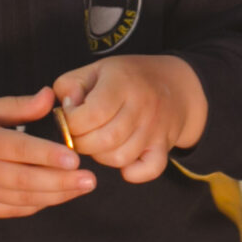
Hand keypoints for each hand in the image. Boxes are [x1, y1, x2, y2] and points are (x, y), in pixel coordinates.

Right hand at [0, 88, 94, 216]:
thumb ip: (15, 106)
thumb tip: (49, 97)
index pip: (18, 149)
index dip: (47, 156)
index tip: (74, 159)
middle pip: (25, 180)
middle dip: (61, 182)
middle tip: (91, 180)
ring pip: (21, 199)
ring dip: (54, 196)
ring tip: (81, 189)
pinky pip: (9, 210)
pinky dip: (33, 206)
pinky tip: (54, 199)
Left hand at [52, 55, 205, 184]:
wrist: (175, 84)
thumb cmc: (126, 78)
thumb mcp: (94, 69)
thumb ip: (70, 86)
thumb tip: (66, 109)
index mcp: (121, 83)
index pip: (90, 115)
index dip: (71, 122)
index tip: (70, 117)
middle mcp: (142, 106)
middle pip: (103, 140)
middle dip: (81, 143)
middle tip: (79, 134)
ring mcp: (155, 129)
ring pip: (120, 158)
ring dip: (100, 156)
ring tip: (98, 142)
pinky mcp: (164, 147)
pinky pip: (149, 170)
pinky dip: (132, 172)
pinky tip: (121, 158)